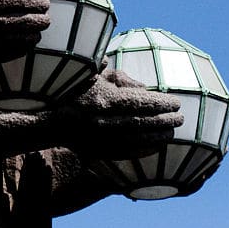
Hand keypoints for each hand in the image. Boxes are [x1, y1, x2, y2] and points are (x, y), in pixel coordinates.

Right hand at [0, 0, 49, 63]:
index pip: (6, 0)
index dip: (27, 2)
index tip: (44, 1)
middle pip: (7, 23)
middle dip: (30, 21)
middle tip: (47, 19)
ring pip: (0, 42)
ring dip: (22, 39)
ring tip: (38, 35)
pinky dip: (7, 53)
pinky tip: (20, 48)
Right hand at [57, 68, 182, 159]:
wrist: (48, 118)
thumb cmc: (71, 90)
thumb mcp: (93, 74)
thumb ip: (118, 76)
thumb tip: (143, 87)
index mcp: (105, 100)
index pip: (141, 102)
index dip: (160, 103)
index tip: (175, 101)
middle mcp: (105, 121)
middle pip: (143, 122)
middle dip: (164, 120)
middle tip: (180, 117)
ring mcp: (102, 139)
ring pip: (137, 139)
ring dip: (158, 136)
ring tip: (172, 131)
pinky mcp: (99, 152)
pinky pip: (127, 153)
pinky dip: (145, 150)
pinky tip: (156, 146)